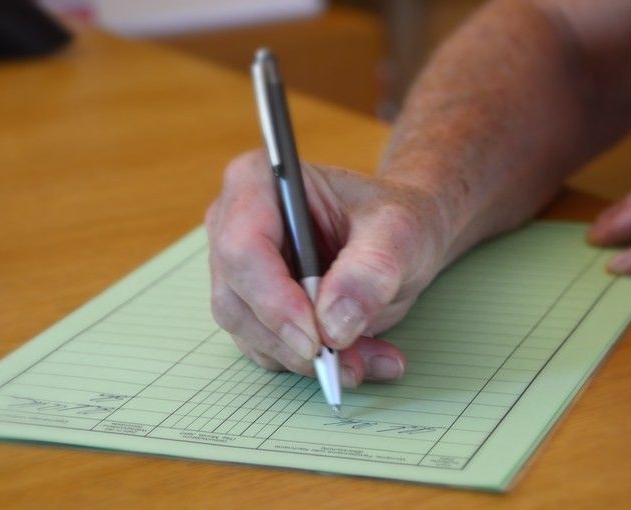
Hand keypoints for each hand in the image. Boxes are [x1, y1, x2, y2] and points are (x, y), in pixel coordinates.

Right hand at [206, 150, 448, 386]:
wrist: (396, 237)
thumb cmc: (393, 218)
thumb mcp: (399, 232)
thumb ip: (370, 271)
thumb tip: (333, 326)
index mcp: (256, 181)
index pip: (243, 248)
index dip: (273, 299)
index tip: (317, 339)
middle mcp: (232, 223)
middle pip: (237, 298)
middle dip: (293, 340)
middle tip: (351, 363)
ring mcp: (237, 269)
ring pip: (249, 332)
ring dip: (307, 359)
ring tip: (370, 360)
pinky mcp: (250, 306)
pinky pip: (266, 348)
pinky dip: (310, 363)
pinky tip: (359, 359)